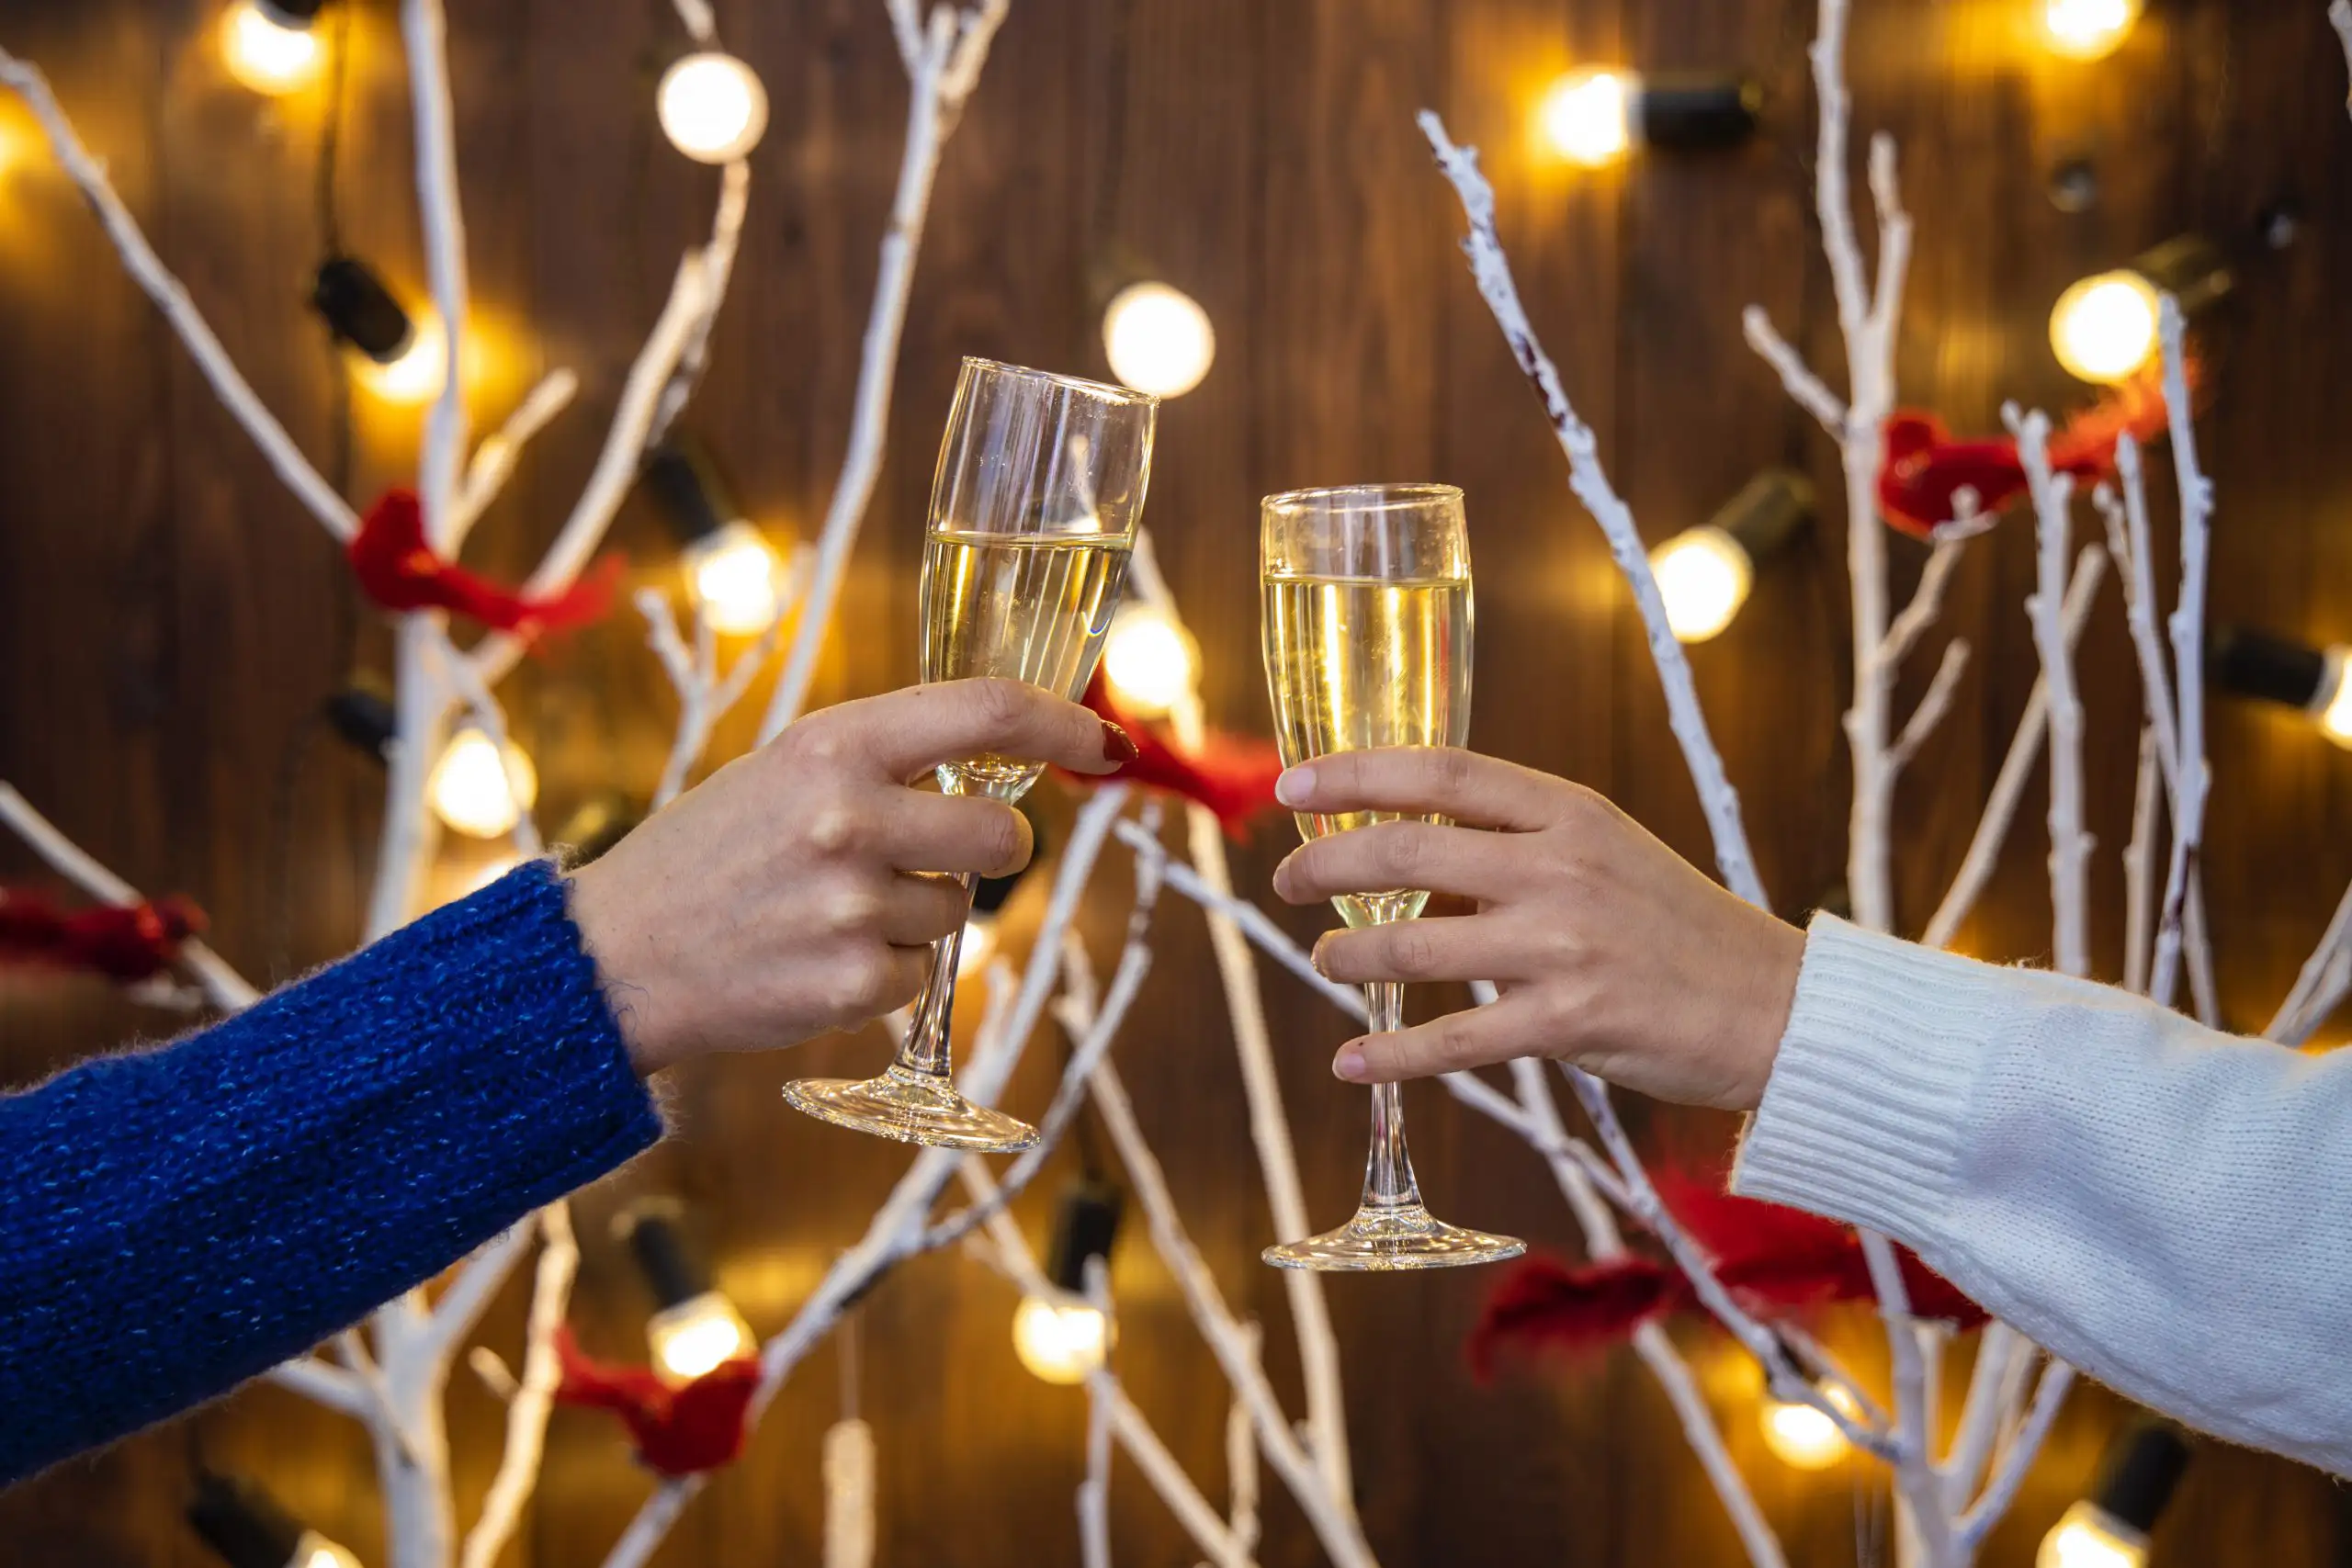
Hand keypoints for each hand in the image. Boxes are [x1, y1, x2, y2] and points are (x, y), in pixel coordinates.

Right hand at [569, 679, 1137, 1074]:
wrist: (614, 957)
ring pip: (960, 912)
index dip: (1065, 724)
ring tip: (830, 911)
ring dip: (917, 915)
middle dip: (990, 848)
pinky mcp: (854, 984)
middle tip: (936, 854)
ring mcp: (854, 905)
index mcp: (834, 744)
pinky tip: (813, 957)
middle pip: (1004, 833)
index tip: (1108, 743)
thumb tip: (1002, 764)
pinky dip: (882, 972)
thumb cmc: (708, 855)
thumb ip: (886, 761)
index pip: (988, 711)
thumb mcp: (786, 772)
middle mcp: (850, 817)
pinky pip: (920, 973)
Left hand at [1269, 748, 1804, 1110]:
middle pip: (1408, 850)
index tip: (1293, 786)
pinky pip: (1454, 1039)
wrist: (1775, 1007)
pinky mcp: (1569, 1022)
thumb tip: (1409, 857)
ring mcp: (1564, 946)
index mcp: (1570, 812)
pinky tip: (1351, 1061)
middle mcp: (1561, 867)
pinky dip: (1391, 1053)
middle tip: (1287, 881)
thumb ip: (1517, 846)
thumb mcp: (1606, 853)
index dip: (1355, 773)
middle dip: (1326, 865)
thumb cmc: (1677, 928)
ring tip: (1323, 957)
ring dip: (1348, 953)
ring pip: (1415, 944)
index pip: (1442, 771)